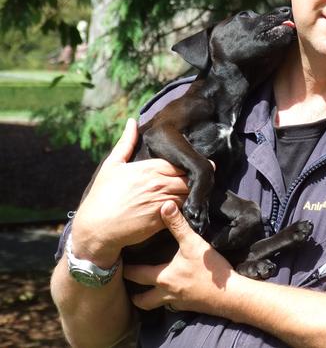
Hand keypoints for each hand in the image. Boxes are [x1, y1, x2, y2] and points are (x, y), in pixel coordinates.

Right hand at [71, 119, 188, 265]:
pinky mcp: (164, 220)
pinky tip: (190, 207)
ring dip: (195, 193)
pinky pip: (184, 212)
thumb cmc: (103, 195)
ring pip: (189, 195)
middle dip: (198, 179)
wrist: (97, 227)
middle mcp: (159, 184)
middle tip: (204, 178)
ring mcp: (163, 202)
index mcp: (150, 168)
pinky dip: (188, 208)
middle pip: (189, 178)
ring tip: (199, 191)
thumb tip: (132, 121)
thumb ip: (126, 142)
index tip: (197, 164)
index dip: (191, 163)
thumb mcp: (112, 165)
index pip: (181, 163)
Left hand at [124, 201, 238, 316]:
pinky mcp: (190, 307)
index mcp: (162, 277)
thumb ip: (178, 225)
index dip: (125, 270)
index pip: (136, 275)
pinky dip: (170, 300)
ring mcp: (178, 302)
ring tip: (149, 291)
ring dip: (151, 300)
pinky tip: (176, 291)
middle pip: (142, 300)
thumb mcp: (193, 243)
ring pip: (156, 305)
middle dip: (134, 294)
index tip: (117, 264)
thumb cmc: (210, 270)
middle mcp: (166, 293)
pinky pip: (173, 306)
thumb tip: (165, 205)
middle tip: (129, 285)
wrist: (231, 296)